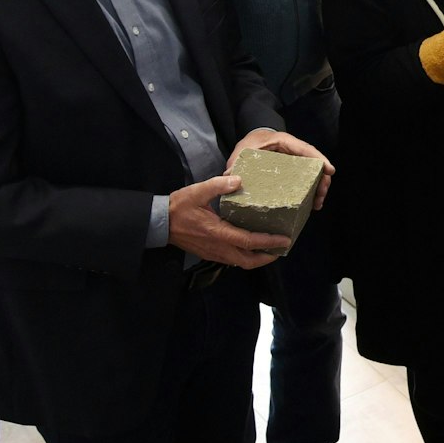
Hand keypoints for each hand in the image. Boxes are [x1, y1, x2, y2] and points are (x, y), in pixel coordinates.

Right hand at [168, 175, 285, 267]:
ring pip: (240, 262)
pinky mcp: (209, 254)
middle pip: (248, 261)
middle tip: (282, 248)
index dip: (268, 241)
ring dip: (257, 258)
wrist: (159, 223)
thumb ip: (218, 185)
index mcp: (218, 233)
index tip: (284, 239)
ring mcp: (213, 253)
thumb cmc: (178, 207)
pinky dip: (245, 257)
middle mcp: (218, 247)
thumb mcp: (197, 191)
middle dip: (267, 257)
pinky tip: (250, 248)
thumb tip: (238, 180)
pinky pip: (232, 260)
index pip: (249, 241)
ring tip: (270, 249)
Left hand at [229, 127, 334, 208]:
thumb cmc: (251, 143)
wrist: (253, 140)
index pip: (306, 149)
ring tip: (317, 204)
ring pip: (314, 173)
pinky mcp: (295, 170)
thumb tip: (229, 176)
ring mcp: (297, 161)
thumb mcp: (243, 150)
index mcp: (285, 142)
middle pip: (315, 164)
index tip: (329, 170)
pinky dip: (311, 190)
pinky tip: (310, 203)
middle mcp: (295, 151)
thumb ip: (236, 162)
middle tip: (320, 197)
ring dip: (318, 188)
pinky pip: (307, 178)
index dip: (319, 159)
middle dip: (321, 180)